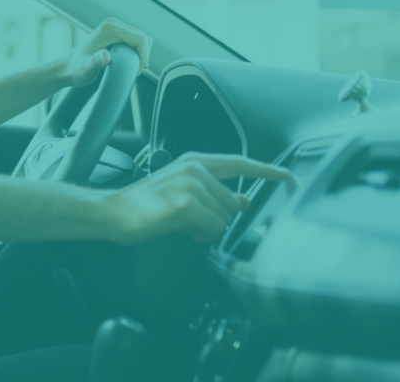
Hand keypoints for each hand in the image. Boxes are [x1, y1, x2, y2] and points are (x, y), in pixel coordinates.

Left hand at [62, 18, 152, 86]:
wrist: (68, 67)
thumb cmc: (76, 70)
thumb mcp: (86, 69)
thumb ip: (96, 62)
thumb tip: (106, 56)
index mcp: (109, 29)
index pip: (140, 39)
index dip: (143, 56)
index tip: (137, 72)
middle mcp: (113, 23)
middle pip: (143, 37)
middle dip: (144, 55)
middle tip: (136, 71)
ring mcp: (114, 26)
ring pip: (141, 38)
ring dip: (142, 53)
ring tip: (135, 68)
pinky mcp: (115, 32)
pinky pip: (135, 39)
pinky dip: (138, 50)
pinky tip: (131, 62)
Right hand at [101, 153, 290, 244]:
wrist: (112, 212)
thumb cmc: (141, 204)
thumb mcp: (180, 191)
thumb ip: (212, 192)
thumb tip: (241, 199)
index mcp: (194, 162)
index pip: (239, 163)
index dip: (267, 171)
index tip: (287, 176)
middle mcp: (195, 169)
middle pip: (233, 202)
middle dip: (218, 219)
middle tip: (191, 223)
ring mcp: (190, 185)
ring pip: (224, 217)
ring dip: (207, 229)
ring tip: (183, 225)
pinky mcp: (185, 205)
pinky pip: (212, 228)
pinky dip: (200, 236)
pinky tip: (181, 230)